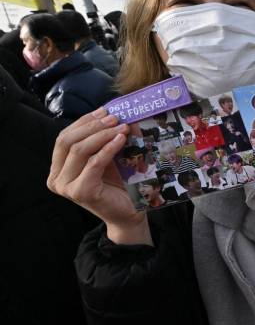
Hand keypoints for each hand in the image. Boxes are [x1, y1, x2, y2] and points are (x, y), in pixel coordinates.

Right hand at [47, 108, 151, 244]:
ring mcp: (66, 186)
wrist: (128, 213)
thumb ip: (104, 138)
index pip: (64, 137)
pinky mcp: (80, 191)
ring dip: (102, 135)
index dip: (84, 121)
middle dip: (92, 126)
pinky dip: (108, 148)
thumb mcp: (107, 157)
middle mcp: (56, 178)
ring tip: (122, 127)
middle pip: (68, 141)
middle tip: (115, 118)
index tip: (104, 111)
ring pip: (79, 150)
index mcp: (58, 168)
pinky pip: (94, 163)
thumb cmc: (118, 185)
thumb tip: (116, 112)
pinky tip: (121, 140)